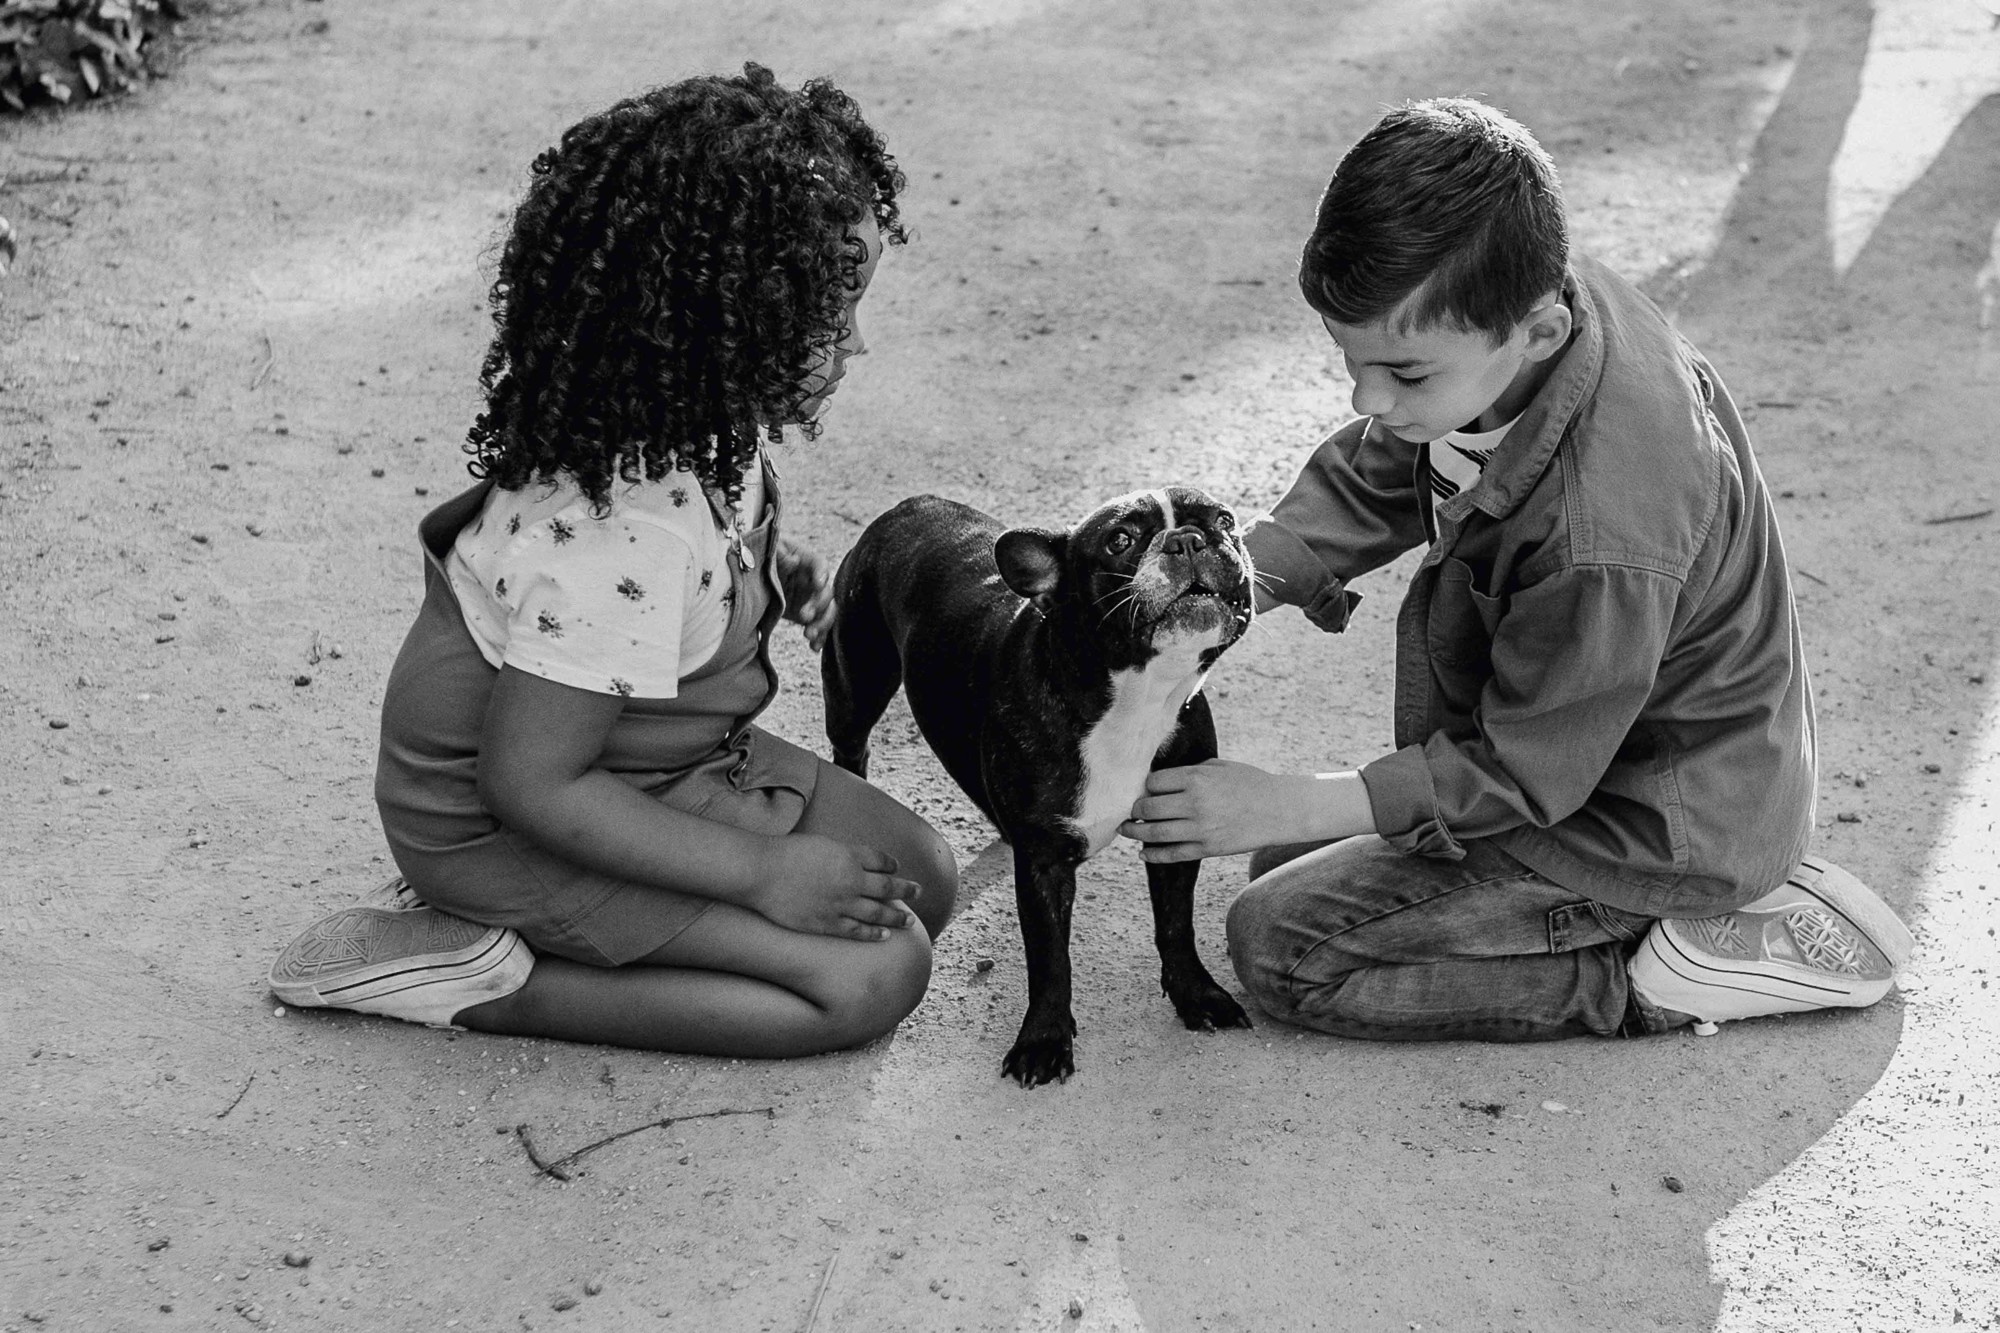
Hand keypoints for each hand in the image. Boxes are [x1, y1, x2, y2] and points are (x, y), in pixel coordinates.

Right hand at [755, 833, 923, 940]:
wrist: (761, 871)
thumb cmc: (785, 852)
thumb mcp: (820, 843)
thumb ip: (842, 852)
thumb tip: (857, 859)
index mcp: (849, 856)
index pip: (881, 860)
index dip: (891, 864)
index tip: (896, 868)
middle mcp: (851, 880)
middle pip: (888, 887)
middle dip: (906, 890)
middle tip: (919, 891)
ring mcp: (840, 904)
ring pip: (877, 913)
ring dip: (896, 917)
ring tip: (909, 921)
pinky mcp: (826, 923)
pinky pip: (856, 931)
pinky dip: (873, 934)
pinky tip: (885, 936)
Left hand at [775, 535, 835, 649]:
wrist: (753, 575)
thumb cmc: (764, 556)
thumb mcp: (769, 550)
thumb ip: (780, 552)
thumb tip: (793, 560)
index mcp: (806, 561)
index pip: (820, 565)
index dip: (822, 574)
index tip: (818, 584)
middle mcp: (813, 581)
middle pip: (826, 593)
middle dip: (819, 605)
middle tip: (804, 616)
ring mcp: (811, 600)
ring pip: (827, 612)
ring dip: (822, 624)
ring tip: (808, 635)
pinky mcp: (806, 616)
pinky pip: (818, 627)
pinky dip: (819, 638)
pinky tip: (814, 647)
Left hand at [1121, 760, 1370, 862]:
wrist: (1279, 810)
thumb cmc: (1249, 783)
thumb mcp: (1219, 766)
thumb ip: (1190, 770)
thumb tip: (1160, 778)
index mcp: (1197, 778)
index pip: (1153, 783)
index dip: (1146, 786)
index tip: (1146, 790)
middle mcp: (1195, 803)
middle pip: (1148, 807)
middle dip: (1136, 809)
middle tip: (1132, 810)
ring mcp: (1200, 828)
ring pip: (1154, 832)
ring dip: (1134, 832)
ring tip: (1126, 829)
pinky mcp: (1207, 849)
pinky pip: (1172, 854)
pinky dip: (1152, 855)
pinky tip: (1142, 853)